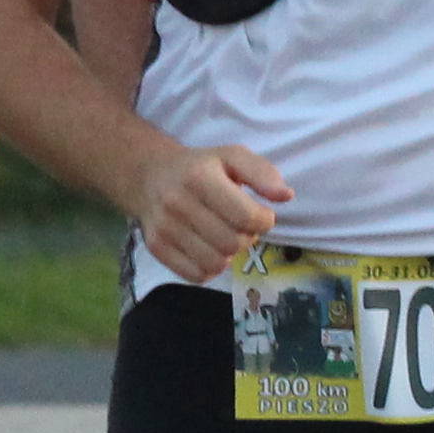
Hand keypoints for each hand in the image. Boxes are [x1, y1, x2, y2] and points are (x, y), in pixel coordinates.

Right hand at [131, 140, 291, 284]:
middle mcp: (178, 203)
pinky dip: (209, 268)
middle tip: (240, 226)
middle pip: (233, 243)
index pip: (247, 217)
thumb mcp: (232, 157)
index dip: (264, 220)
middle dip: (246, 238)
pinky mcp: (156, 247)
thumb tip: (285, 196)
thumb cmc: (199, 167)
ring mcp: (164, 228)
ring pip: (216, 263)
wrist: (147, 175)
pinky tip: (207, 249)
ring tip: (224, 237)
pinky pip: (196, 275)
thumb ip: (263, 172)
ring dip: (228, 254)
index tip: (260, 214)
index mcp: (200, 177)